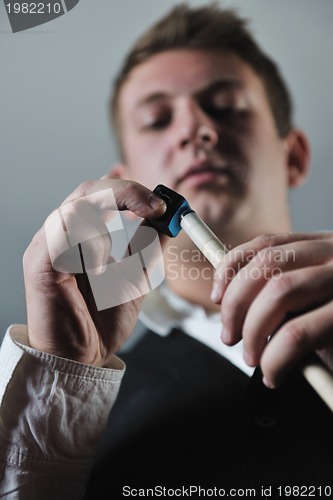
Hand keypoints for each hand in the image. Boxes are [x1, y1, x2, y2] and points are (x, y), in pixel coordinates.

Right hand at [23, 177, 165, 365]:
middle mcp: (60, 235)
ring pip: (76, 207)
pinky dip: (91, 245)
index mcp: (80, 235)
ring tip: (112, 263)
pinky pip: (65, 233)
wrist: (83, 357)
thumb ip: (148, 246)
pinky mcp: (39, 263)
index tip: (159, 199)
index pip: (98, 193)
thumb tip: (166, 219)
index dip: (126, 186)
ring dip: (107, 228)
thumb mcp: (137, 276)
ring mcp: (46, 246)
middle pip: (88, 191)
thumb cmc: (102, 319)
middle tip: (156, 209)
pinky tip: (99, 270)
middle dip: (126, 193)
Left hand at [211, 232, 332, 386]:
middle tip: (229, 336)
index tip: (217, 296)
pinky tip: (275, 373)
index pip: (264, 244)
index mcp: (323, 248)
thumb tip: (236, 310)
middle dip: (234, 305)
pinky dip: (275, 358)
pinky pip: (298, 332)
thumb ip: (287, 297)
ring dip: (252, 330)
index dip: (231, 269)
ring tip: (252, 357)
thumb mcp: (318, 300)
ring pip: (278, 292)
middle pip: (264, 266)